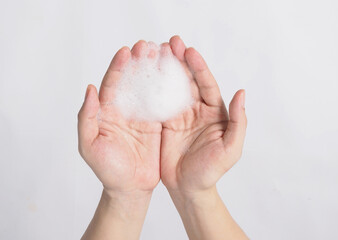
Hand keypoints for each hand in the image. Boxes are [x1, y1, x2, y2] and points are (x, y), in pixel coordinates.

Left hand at [78, 41, 161, 197]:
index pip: (112, 83)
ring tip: (165, 54)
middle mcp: (125, 110)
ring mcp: (143, 116)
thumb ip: (87, 118)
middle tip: (149, 46)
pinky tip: (178, 76)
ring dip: (156, 70)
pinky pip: (165, 104)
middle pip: (132, 80)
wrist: (130, 189)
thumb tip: (90, 89)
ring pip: (150, 88)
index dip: (118, 66)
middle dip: (139, 61)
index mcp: (107, 112)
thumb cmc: (107, 170)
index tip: (127, 51)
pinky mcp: (158, 124)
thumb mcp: (89, 146)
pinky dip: (170, 89)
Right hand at [160, 36, 246, 195]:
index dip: (199, 67)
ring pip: (172, 87)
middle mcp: (197, 109)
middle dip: (180, 60)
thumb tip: (242, 93)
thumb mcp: (231, 149)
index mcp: (214, 112)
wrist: (189, 189)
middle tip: (171, 42)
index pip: (207, 84)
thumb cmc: (212, 171)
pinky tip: (143, 74)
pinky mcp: (164, 123)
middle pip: (188, 80)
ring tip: (155, 51)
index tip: (189, 51)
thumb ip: (239, 122)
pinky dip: (151, 88)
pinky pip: (157, 102)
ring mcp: (180, 115)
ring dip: (165, 69)